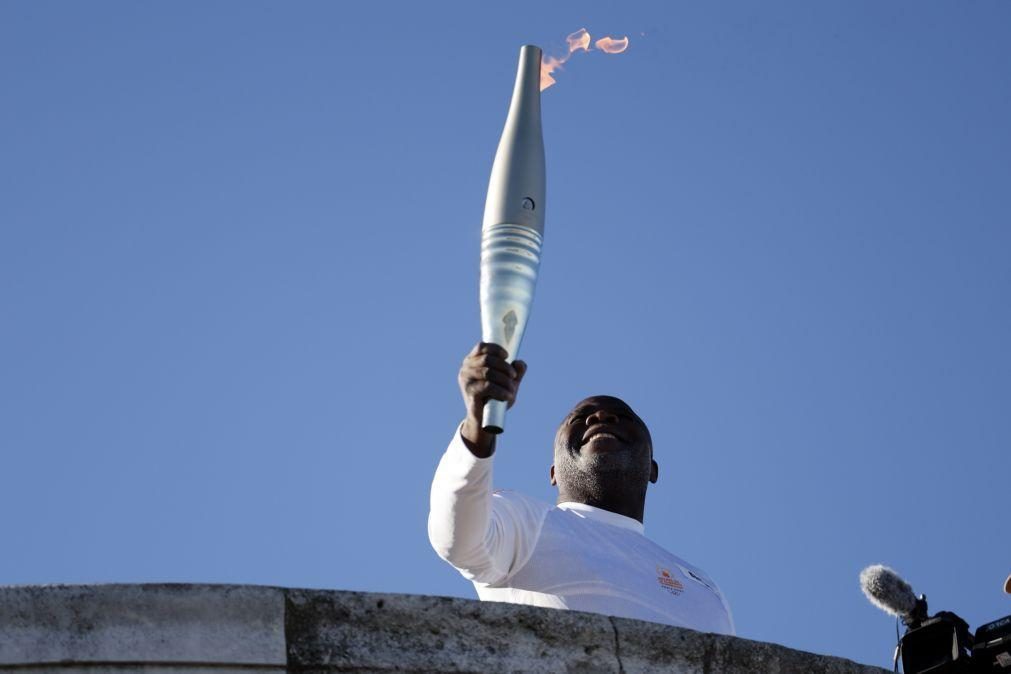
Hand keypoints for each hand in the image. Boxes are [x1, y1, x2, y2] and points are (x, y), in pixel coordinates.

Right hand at [457, 342, 527, 456]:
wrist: (484, 421)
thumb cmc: (494, 398)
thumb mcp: (507, 383)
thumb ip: (515, 372)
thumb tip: (520, 363)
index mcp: (472, 362)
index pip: (481, 347)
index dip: (495, 349)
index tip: (507, 356)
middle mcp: (466, 368)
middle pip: (487, 359)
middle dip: (505, 367)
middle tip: (514, 376)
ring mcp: (466, 380)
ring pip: (489, 372)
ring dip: (505, 380)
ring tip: (512, 389)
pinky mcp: (469, 392)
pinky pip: (487, 386)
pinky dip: (501, 391)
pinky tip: (508, 396)